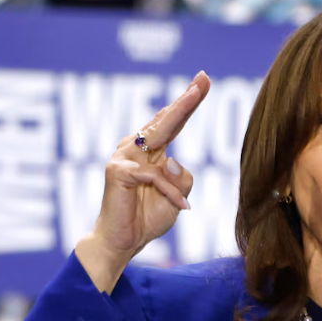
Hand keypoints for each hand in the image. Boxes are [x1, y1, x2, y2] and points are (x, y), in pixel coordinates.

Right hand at [76, 71, 210, 292]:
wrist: (125, 242)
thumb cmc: (150, 216)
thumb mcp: (179, 196)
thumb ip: (182, 178)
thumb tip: (172, 159)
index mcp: (152, 151)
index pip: (173, 123)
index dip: (188, 102)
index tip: (204, 81)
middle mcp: (136, 148)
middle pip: (164, 120)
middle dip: (185, 98)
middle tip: (202, 79)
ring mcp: (124, 157)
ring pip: (158, 139)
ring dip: (179, 120)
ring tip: (194, 98)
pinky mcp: (117, 172)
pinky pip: (153, 176)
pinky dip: (170, 192)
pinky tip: (182, 206)